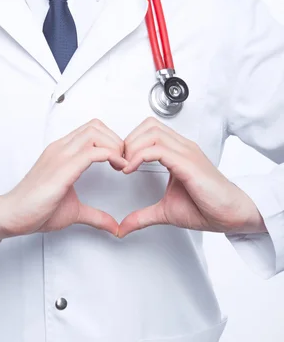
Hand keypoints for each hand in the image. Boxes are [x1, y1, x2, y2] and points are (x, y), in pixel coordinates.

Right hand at [0, 120, 126, 237]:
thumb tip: (114, 227)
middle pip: (95, 125)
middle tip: (124, 161)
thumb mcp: (74, 211)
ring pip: (95, 133)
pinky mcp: (62, 169)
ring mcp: (60, 156)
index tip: (121, 160)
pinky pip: (91, 152)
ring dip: (114, 145)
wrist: (11, 215)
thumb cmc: (35, 210)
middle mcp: (61, 148)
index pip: (91, 129)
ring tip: (122, 164)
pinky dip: (111, 156)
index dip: (111, 140)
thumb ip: (96, 215)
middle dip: (116, 140)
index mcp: (61, 152)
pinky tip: (118, 168)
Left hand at [118, 118, 265, 238]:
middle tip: (120, 163)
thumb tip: (122, 227)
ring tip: (125, 167)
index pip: (149, 130)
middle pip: (148, 125)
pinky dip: (139, 156)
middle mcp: (182, 147)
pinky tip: (131, 170)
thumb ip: (142, 216)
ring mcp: (186, 152)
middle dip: (129, 141)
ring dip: (132, 147)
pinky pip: (158, 149)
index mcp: (178, 151)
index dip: (130, 142)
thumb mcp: (165, 211)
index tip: (120, 163)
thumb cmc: (207, 208)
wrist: (232, 215)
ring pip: (151, 132)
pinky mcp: (188, 163)